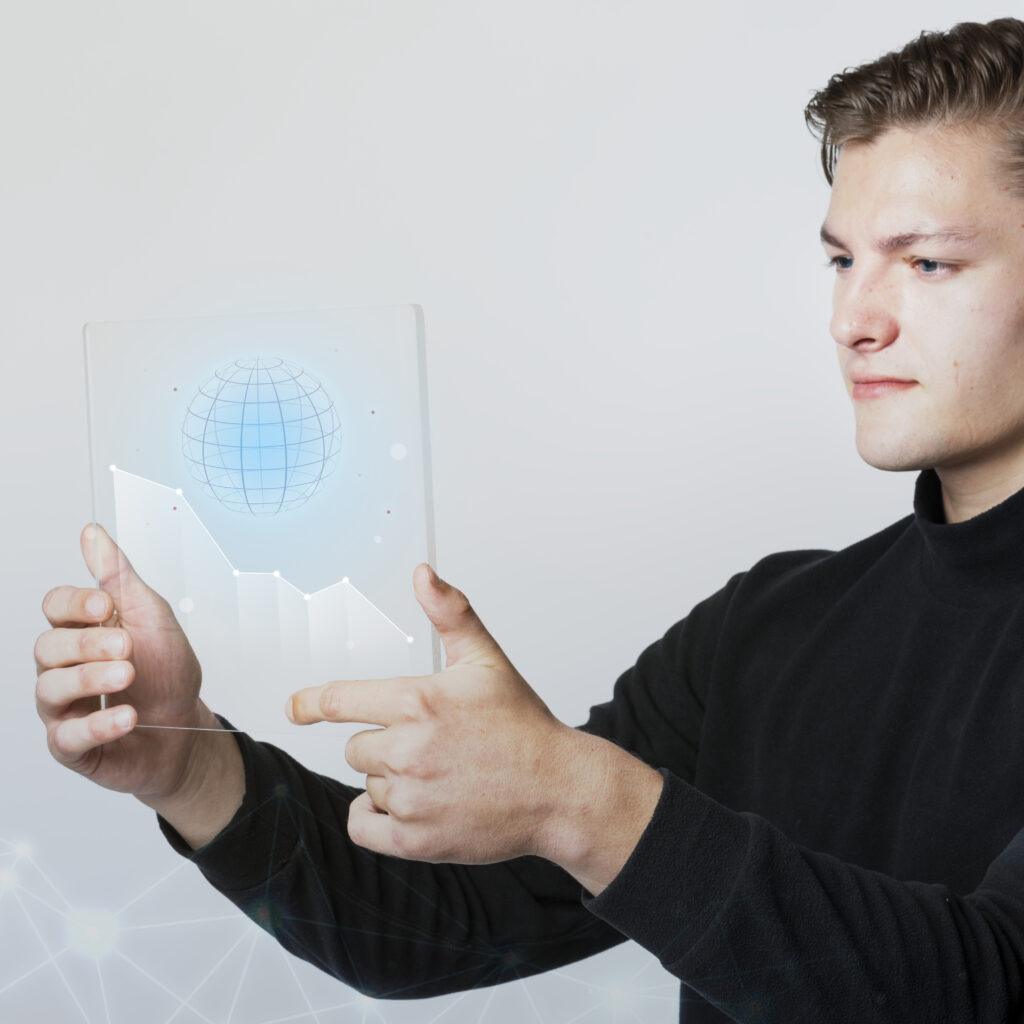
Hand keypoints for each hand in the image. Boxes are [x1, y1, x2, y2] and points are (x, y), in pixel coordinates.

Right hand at [34, 524, 217, 804]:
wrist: (187, 727)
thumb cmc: (167, 671)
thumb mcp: (152, 616)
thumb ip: (119, 577)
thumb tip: (92, 533)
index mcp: (81, 631)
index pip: (54, 607)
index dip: (75, 604)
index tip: (108, 607)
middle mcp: (63, 668)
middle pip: (47, 647)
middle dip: (87, 644)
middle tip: (127, 647)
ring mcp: (63, 708)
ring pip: (50, 690)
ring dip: (92, 679)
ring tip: (128, 676)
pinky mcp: (73, 747)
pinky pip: (68, 738)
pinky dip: (99, 725)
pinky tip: (127, 715)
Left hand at [287, 564, 579, 865]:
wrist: (557, 790)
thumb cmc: (521, 725)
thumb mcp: (486, 660)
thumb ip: (450, 613)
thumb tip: (424, 574)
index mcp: (417, 701)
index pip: (339, 700)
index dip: (311, 702)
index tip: (296, 707)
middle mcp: (408, 750)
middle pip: (355, 747)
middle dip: (384, 743)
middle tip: (433, 745)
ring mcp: (410, 798)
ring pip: (367, 784)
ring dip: (392, 781)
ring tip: (442, 775)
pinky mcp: (415, 841)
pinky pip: (362, 825)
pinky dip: (378, 819)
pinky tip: (415, 806)